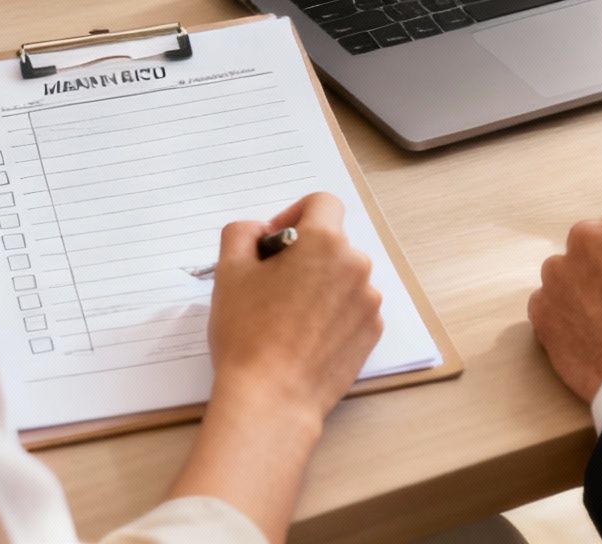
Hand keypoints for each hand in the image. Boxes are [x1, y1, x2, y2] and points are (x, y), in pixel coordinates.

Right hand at [205, 192, 383, 428]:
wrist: (272, 399)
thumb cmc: (248, 334)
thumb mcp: (229, 271)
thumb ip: (242, 233)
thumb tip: (259, 231)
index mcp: (325, 242)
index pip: (321, 203)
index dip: (294, 215)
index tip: (273, 242)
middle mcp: (356, 267)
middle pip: (332, 242)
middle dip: (303, 254)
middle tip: (271, 283)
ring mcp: (369, 302)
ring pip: (343, 276)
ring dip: (319, 284)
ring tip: (286, 315)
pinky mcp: (372, 333)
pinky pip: (352, 308)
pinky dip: (332, 313)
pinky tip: (304, 336)